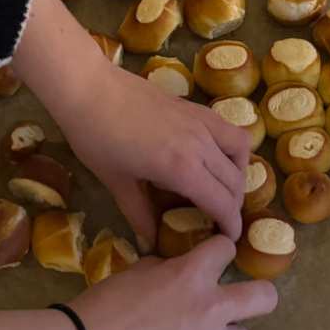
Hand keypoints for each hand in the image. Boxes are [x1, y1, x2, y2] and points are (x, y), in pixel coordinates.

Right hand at [0, 237, 277, 329]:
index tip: (214, 255)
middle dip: (260, 294)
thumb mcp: (133, 273)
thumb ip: (163, 270)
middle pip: (265, 298)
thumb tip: (172, 271)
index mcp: (191, 275)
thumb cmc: (101, 307)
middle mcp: (210, 309)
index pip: (226, 248)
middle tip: (244, 297)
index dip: (219, 249)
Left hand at [62, 60, 250, 249]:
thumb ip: (139, 214)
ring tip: (220, 186)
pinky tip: (212, 155)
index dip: (231, 226)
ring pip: (241, 151)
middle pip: (235, 182)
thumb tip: (151, 241)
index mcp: (182, 169)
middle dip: (233, 206)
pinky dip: (232, 146)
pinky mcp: (196, 107)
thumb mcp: (116, 183)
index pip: (223, 203)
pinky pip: (229, 129)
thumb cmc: (96, 138)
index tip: (229, 240)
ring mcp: (201, 122)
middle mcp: (201, 145)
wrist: (88, 88)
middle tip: (219, 220)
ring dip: (237, 174)